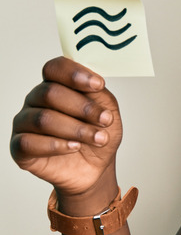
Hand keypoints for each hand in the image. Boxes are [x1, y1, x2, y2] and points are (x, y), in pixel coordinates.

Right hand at [10, 57, 122, 197]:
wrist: (94, 167)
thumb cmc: (98, 132)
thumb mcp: (108, 110)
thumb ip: (99, 95)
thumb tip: (95, 84)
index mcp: (57, 84)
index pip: (55, 68)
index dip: (74, 74)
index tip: (99, 85)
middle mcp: (36, 99)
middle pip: (50, 93)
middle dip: (83, 108)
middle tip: (106, 120)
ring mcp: (25, 122)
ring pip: (42, 119)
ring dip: (76, 129)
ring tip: (98, 138)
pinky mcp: (19, 146)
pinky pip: (28, 142)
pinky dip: (56, 145)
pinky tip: (74, 147)